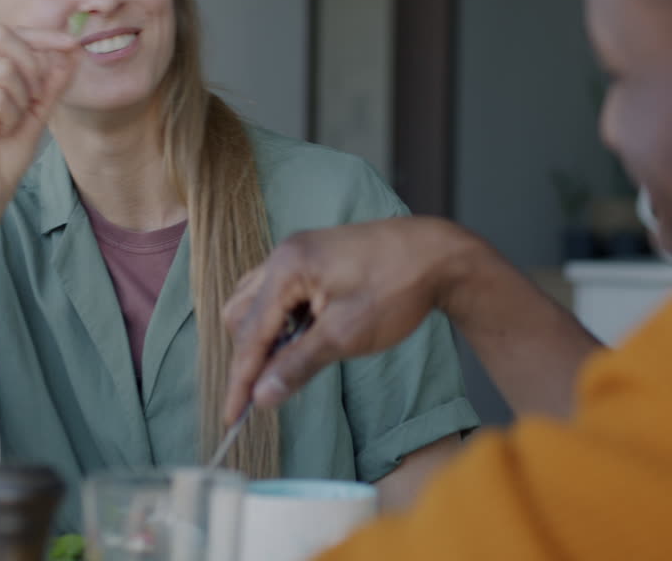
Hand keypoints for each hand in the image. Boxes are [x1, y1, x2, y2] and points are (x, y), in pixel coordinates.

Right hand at [0, 2, 77, 220]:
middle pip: (1, 38)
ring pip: (3, 70)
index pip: (5, 31)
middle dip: (33, 66)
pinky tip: (3, 130)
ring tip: (14, 121)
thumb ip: (51, 83)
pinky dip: (11, 115)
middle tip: (35, 99)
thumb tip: (70, 52)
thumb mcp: (38, 112)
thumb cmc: (6, 152)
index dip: (42, 35)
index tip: (73, 45)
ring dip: (23, 99)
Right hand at [221, 217, 475, 421]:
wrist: (439, 255)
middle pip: (242, 314)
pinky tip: (306, 339)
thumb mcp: (346, 336)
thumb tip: (261, 396)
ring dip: (266, 337)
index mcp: (287, 268)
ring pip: (258, 303)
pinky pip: (280, 293)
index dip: (240, 381)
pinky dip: (284, 321)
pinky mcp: (314, 258)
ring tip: (290, 365)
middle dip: (250, 355)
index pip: (249, 334)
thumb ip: (298, 365)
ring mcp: (298, 252)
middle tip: (268, 391)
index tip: (232, 418)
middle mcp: (284, 254)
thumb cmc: (397, 289)